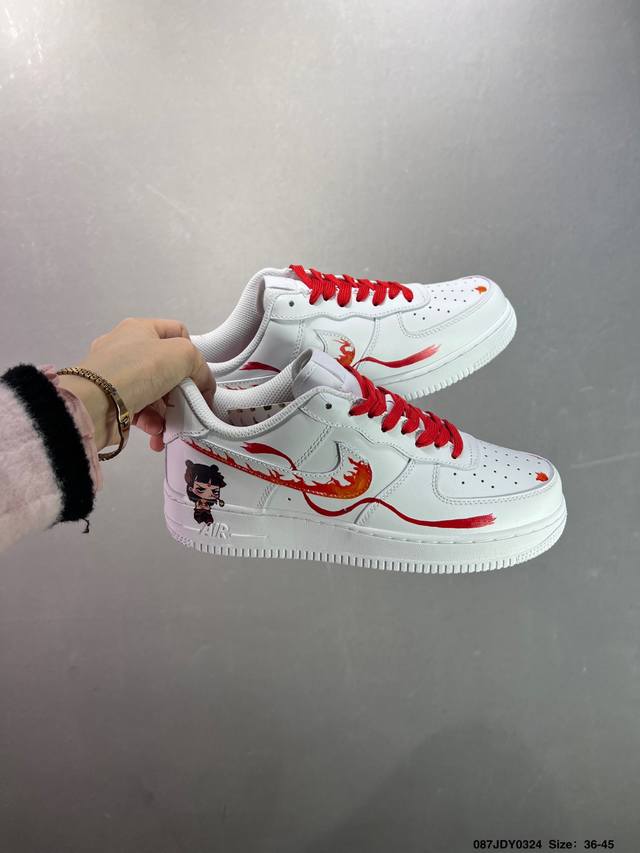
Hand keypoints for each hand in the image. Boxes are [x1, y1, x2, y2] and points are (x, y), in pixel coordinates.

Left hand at [57, 318, 213, 451]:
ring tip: (171, 426)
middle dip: (180, 391)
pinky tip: (156, 432)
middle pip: (167, 369)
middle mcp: (125, 349)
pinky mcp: (109, 400)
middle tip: (188, 404)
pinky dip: (151, 423)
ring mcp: (115, 375)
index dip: (192, 354)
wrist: (94, 405)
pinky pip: (139, 411)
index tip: (198, 375)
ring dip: (167, 412)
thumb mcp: (182, 355)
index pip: (177, 333)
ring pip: (154, 393)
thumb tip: (201, 383)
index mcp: (140, 329)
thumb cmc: (133, 371)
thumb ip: (199, 365)